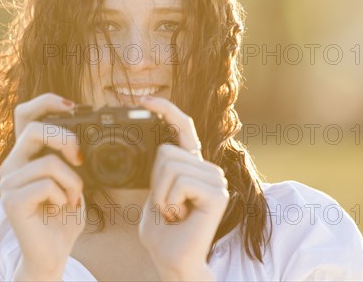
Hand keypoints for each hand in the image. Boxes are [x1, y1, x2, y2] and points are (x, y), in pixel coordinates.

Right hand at [0, 93, 84, 280]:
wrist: (54, 253)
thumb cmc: (64, 216)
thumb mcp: (74, 179)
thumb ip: (73, 157)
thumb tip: (85, 137)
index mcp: (26, 155)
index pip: (25, 114)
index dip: (46, 102)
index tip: (73, 105)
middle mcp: (12, 165)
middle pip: (35, 129)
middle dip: (66, 139)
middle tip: (80, 159)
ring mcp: (8, 182)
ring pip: (49, 163)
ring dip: (73, 182)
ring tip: (71, 198)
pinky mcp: (11, 200)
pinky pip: (47, 185)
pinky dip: (64, 196)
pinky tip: (60, 208)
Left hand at [137, 96, 228, 280]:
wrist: (172, 261)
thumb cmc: (162, 233)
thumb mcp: (153, 194)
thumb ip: (158, 171)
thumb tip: (158, 147)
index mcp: (192, 167)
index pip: (183, 129)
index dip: (166, 111)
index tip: (145, 101)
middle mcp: (207, 169)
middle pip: (166, 151)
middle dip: (155, 183)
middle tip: (167, 207)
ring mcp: (215, 180)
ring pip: (170, 165)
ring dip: (161, 196)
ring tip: (174, 214)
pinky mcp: (217, 193)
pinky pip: (179, 182)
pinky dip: (169, 202)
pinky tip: (180, 217)